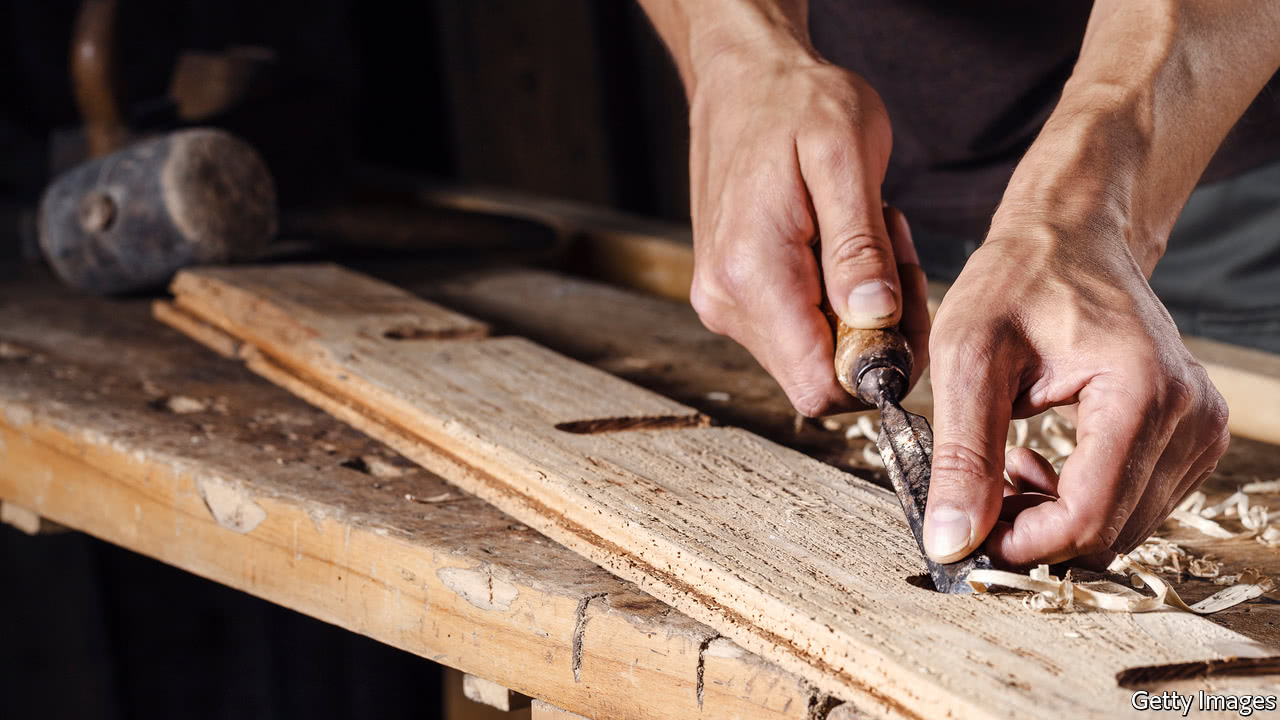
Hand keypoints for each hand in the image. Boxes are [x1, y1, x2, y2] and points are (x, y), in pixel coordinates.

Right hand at [686, 44, 928, 415]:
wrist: (742, 79)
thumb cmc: (797, 103)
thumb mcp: (845, 155)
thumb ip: (859, 246)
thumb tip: (876, 320)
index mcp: (753, 275)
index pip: (820, 385)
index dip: (878, 369)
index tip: (906, 308)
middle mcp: (727, 302)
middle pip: (821, 377)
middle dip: (878, 334)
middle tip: (898, 257)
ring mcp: (724, 302)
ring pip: (812, 355)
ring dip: (859, 314)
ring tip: (872, 235)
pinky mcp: (731, 295)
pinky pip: (796, 329)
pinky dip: (834, 301)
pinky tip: (843, 244)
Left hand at [922, 222, 1229, 566]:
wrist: (1069, 237)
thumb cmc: (1017, 281)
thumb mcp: (968, 358)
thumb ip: (963, 455)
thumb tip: (952, 543)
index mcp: (1143, 392)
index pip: (1087, 517)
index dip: (1021, 544)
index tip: (967, 535)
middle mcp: (1190, 416)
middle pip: (1108, 532)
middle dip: (1033, 532)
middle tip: (976, 492)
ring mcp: (1198, 429)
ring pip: (1121, 527)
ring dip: (1052, 517)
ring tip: (1003, 464)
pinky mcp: (1190, 437)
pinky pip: (1133, 506)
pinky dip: (1078, 501)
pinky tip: (1036, 461)